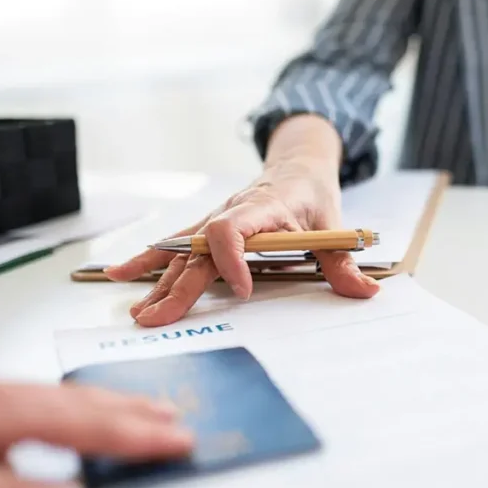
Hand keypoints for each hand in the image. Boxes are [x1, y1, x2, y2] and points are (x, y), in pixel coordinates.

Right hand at [105, 115, 379, 326]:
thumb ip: (343, 262)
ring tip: (137, 311)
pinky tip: (120, 274)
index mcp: (264, 208)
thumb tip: (366, 292)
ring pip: (181, 251)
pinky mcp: (207, 228)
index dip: (232, 259)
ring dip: (157, 281)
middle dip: (178, 287)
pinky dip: (148, 260)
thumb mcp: (334, 227)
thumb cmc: (313, 196)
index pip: (233, 229)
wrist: (297, 167)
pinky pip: (175, 245)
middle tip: (158, 320)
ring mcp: (215, 220)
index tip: (242, 290)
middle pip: (198, 250)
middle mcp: (232, 212)